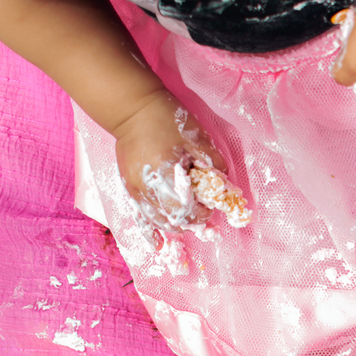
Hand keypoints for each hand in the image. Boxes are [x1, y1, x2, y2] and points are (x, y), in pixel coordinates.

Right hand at [112, 88, 226, 232]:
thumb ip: (214, 166)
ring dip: (177, 224)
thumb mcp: (199, 140)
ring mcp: (136, 190)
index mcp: (167, 176)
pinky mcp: (129, 188)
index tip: (211, 204)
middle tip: (203, 209)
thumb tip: (226, 189)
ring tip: (190, 218)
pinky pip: (140, 218)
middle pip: (175, 220)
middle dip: (192, 219)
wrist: (133, 109)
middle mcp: (148, 188)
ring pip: (160, 222)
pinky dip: (151, 233)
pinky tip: (159, 246)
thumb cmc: (168, 121)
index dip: (203, 213)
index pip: (189, 211)